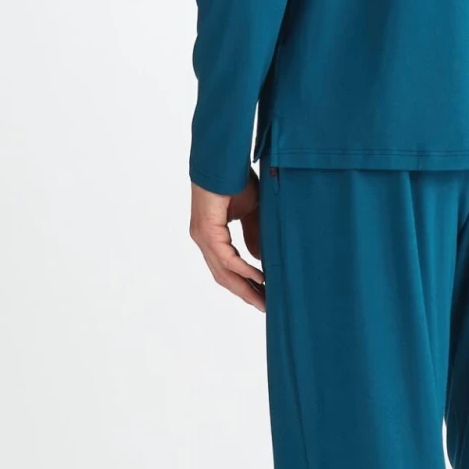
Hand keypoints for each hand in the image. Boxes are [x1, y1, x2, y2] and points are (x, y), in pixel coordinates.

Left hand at [190, 177, 264, 309]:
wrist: (224, 160)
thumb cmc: (234, 181)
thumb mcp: (251, 212)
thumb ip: (254, 235)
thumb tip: (259, 260)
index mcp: (211, 236)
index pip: (226, 268)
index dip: (243, 284)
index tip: (261, 297)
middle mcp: (204, 240)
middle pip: (224, 276)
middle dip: (245, 293)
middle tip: (265, 308)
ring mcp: (203, 237)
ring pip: (224, 272)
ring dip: (245, 288)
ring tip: (263, 301)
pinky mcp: (207, 231)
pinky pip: (227, 258)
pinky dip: (243, 270)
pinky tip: (259, 279)